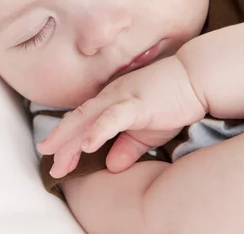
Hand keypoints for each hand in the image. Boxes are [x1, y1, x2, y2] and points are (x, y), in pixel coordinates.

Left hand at [37, 55, 207, 177]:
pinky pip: (113, 117)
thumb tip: (112, 166)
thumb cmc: (172, 100)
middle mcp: (111, 96)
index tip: (57, 162)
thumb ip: (128, 147)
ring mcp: (122, 97)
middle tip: (48, 162)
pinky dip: (97, 131)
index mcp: (112, 101)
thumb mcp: (147, 131)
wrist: (196, 77)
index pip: (83, 121)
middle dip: (60, 141)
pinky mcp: (137, 103)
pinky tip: (86, 145)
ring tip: (54, 155)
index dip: (67, 140)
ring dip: (70, 138)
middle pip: (78, 120)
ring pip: (88, 118)